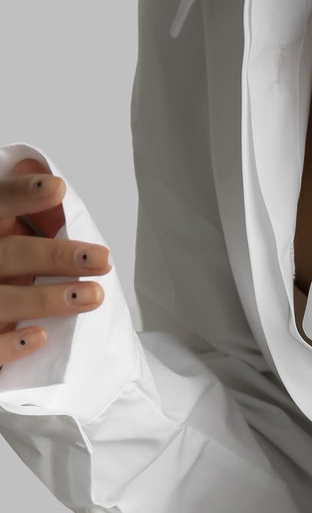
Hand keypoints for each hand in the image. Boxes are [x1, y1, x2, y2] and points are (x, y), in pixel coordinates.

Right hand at [0, 155, 111, 369]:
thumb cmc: (1, 270)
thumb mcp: (8, 236)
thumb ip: (24, 212)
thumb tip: (39, 169)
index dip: (21, 195)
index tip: (58, 188)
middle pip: (10, 254)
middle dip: (56, 255)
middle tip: (102, 258)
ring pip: (3, 299)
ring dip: (48, 298)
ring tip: (93, 295)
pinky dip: (13, 343)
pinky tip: (42, 336)